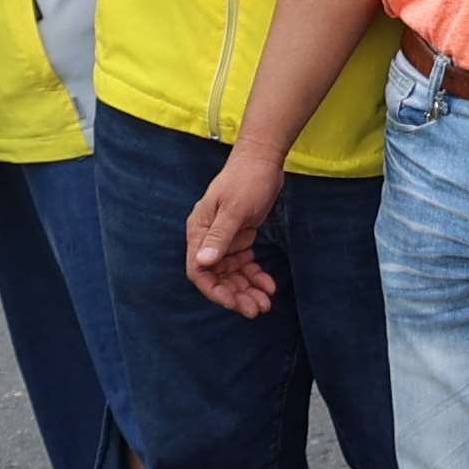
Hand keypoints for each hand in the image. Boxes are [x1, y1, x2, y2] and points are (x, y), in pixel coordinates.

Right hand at [182, 154, 287, 314]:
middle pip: (217, 276)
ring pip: (232, 274)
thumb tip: (202, 263)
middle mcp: (208, 238)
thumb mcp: (235, 208)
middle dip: (236, 295)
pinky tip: (269, 284)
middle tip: (258, 309)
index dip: (215, 291)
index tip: (235, 303)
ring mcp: (224, 239)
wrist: (263, 159)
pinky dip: (255, 275)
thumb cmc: (247, 179)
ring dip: (247, 289)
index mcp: (200, 231)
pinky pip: (244, 264)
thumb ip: (220, 236)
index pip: (199, 270)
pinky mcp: (239, 237)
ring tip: (267, 302)